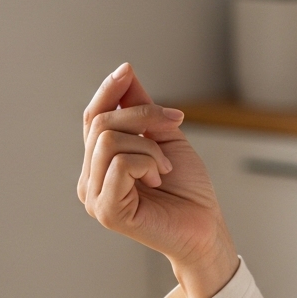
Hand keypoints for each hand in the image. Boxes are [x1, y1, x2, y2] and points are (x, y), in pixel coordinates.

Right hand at [78, 63, 238, 297]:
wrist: (206, 226)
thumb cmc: (187, 188)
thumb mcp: (164, 136)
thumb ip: (140, 109)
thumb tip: (124, 73)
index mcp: (99, 163)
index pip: (92, 118)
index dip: (107, 90)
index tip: (127, 70)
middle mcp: (90, 180)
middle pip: (100, 124)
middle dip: (141, 116)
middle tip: (172, 124)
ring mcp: (95, 197)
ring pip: (108, 140)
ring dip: (147, 146)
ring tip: (163, 167)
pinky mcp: (106, 211)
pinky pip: (119, 164)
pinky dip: (147, 163)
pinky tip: (157, 180)